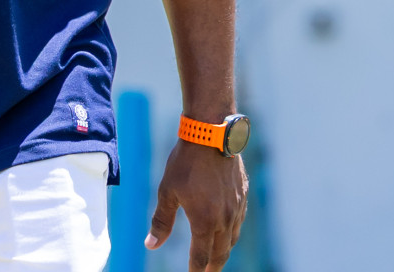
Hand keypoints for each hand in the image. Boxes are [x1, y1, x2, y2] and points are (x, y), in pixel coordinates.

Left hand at [147, 140, 247, 270]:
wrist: (212, 134)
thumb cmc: (186, 162)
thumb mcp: (167, 191)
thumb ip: (161, 221)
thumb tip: (151, 245)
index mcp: (205, 221)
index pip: (201, 256)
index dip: (196, 270)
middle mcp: (225, 219)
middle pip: (221, 253)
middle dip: (213, 266)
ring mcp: (237, 207)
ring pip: (233, 238)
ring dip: (224, 250)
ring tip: (216, 256)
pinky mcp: (243, 195)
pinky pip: (239, 221)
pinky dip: (233, 232)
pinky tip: (228, 229)